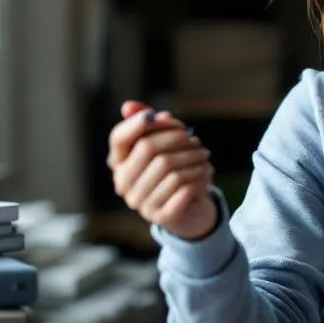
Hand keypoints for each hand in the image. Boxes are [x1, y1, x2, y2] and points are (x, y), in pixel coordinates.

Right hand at [107, 100, 217, 239]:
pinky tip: (205, 172)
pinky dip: (199, 176)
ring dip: (193, 158)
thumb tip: (129, 106)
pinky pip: (183, 188)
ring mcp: (141, 202)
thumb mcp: (165, 145)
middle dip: (176, 138)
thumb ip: (151, 124)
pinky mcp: (161, 216)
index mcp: (120, 164)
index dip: (134, 124)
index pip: (118, 139)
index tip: (152, 115)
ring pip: (170, 169)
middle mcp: (124, 184)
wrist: (190, 210)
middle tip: (195, 140)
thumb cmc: (175, 171)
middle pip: (147, 148)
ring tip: (204, 157)